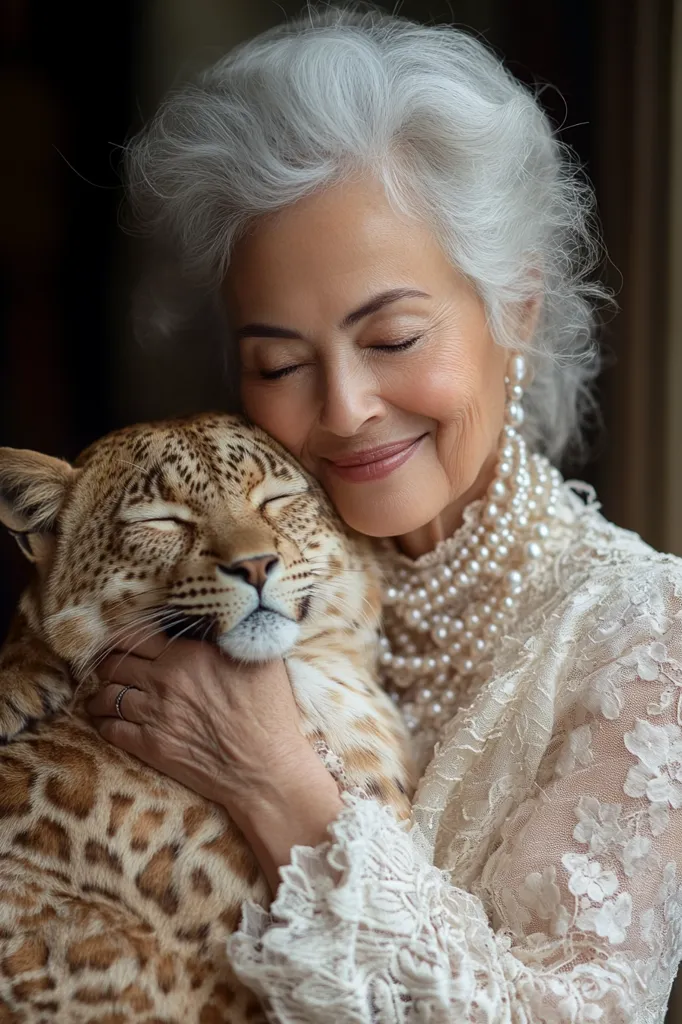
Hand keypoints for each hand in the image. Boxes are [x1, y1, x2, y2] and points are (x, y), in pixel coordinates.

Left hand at [86, 635, 308, 811]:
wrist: (265, 768)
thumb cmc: (270, 714)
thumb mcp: (261, 660)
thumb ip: (232, 638)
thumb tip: (222, 623)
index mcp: (188, 654)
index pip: (138, 636)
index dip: (124, 638)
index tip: (122, 642)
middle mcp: (165, 679)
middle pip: (115, 664)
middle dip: (109, 663)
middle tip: (111, 667)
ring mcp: (154, 714)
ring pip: (107, 695)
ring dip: (101, 694)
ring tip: (102, 695)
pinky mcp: (150, 746)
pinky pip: (110, 729)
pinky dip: (102, 723)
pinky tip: (104, 721)